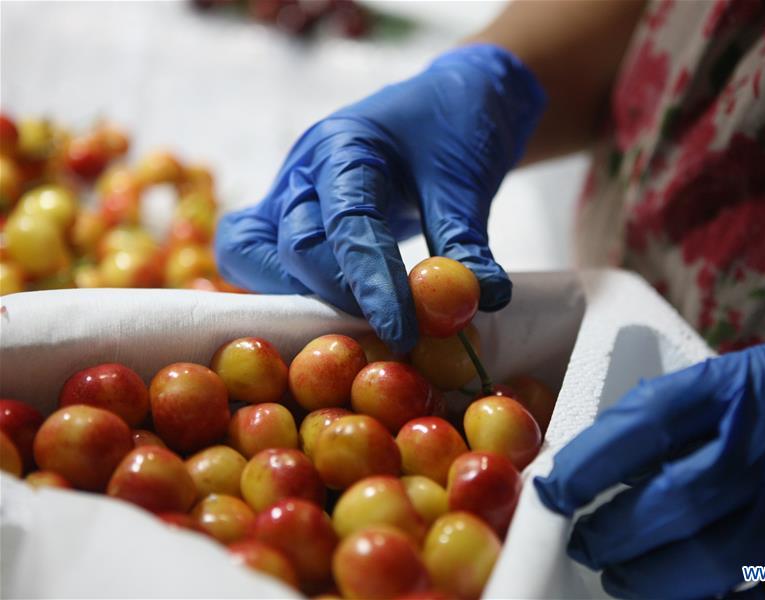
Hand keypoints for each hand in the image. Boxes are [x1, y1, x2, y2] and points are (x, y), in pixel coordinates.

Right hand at [214, 44, 544, 352]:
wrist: (451, 99)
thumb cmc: (457, 126)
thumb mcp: (468, 179)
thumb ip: (466, 242)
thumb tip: (481, 299)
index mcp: (347, 144)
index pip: (348, 223)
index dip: (371, 284)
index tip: (402, 332)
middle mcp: (304, 170)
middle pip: (294, 244)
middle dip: (338, 297)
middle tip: (391, 330)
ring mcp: (287, 194)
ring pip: (251, 252)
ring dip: (298, 297)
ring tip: (358, 323)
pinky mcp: (287, 219)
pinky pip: (256, 256)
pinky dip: (284, 289)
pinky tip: (331, 309)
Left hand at [535, 336, 764, 597]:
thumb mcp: (736, 377)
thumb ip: (672, 417)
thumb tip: (597, 467)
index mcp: (739, 393)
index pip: (644, 426)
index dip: (586, 465)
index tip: (554, 490)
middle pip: (668, 508)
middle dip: (610, 535)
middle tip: (588, 541)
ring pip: (704, 568)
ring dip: (645, 579)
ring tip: (623, 572)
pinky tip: (683, 589)